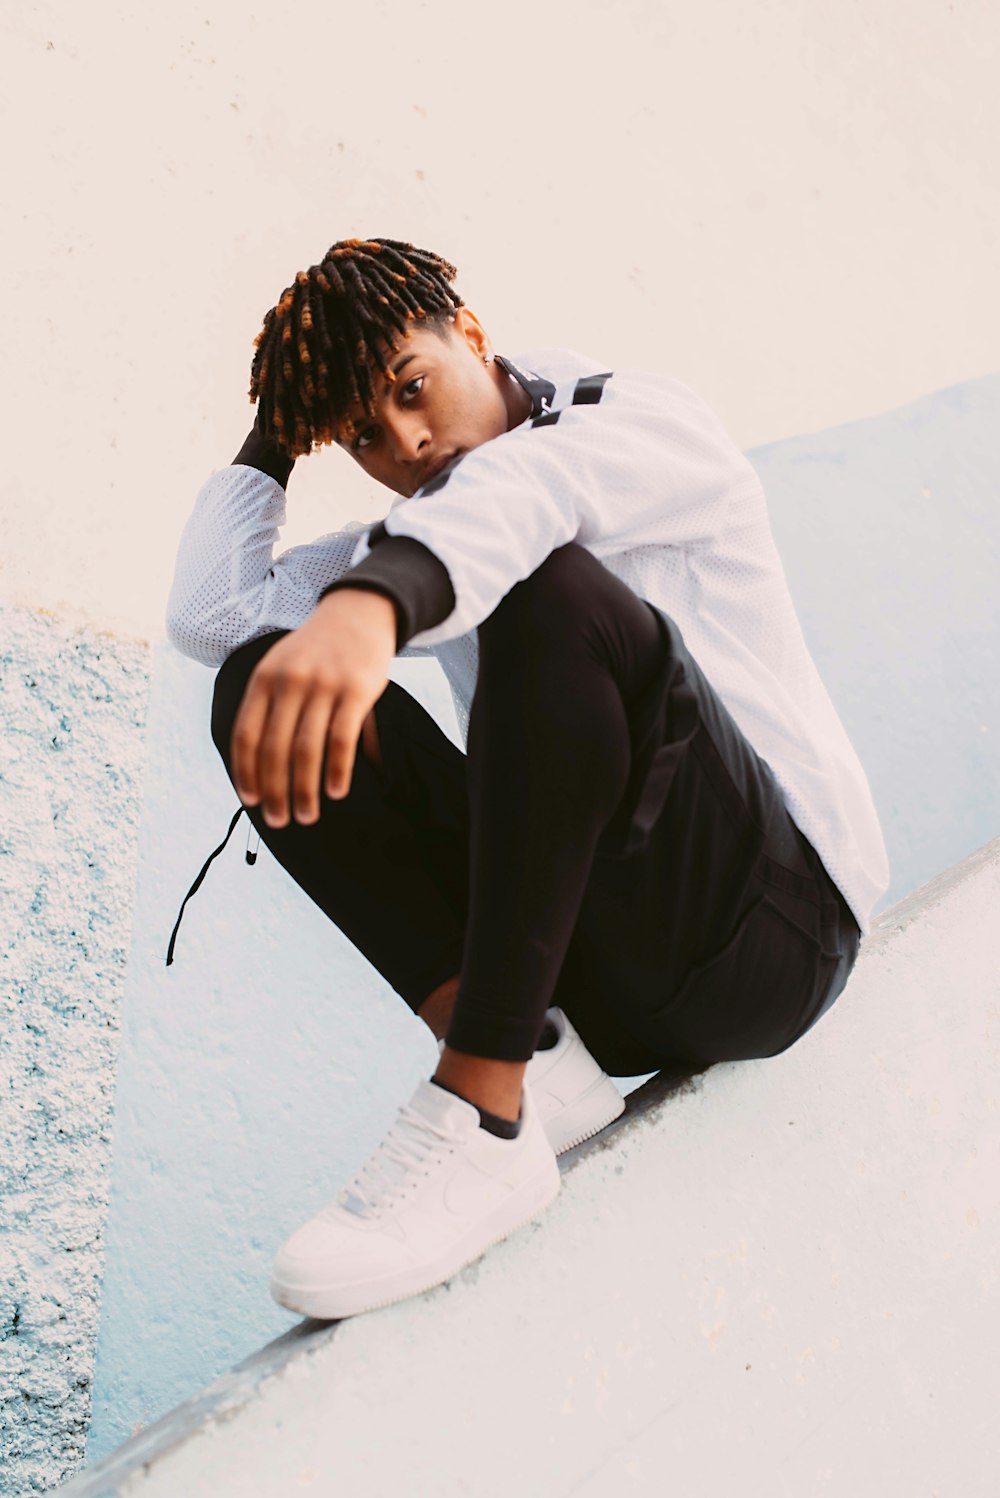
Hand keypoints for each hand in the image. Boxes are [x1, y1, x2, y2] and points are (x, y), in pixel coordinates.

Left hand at [230, 589, 397, 826]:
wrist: (358, 611)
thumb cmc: (316, 649)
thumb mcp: (281, 666)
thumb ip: (269, 706)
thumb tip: (260, 762)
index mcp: (263, 679)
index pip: (246, 735)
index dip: (245, 772)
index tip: (250, 801)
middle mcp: (289, 682)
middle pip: (274, 749)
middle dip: (274, 792)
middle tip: (279, 821)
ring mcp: (323, 686)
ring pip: (307, 750)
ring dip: (305, 790)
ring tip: (307, 816)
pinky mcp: (356, 690)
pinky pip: (342, 739)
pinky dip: (337, 771)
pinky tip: (336, 792)